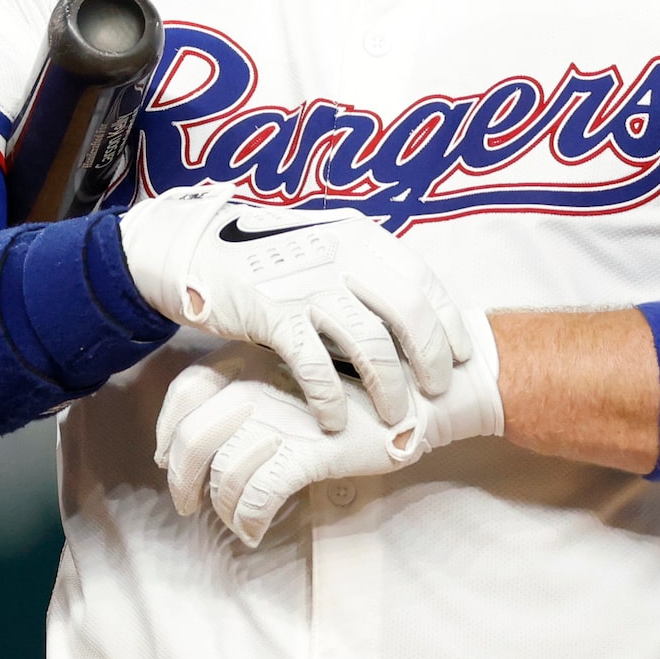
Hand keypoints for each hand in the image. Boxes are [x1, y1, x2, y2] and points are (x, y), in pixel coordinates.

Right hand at [117, 189, 474, 430]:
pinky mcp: (271, 310)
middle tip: (436, 394)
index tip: (462, 357)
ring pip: (367, 341)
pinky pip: (313, 362)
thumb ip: (364, 275)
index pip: (422, 279)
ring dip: (388, 387)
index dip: (446, 321)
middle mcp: (339, 253)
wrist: (197, 248)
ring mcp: (306, 281)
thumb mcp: (325, 250)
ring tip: (395, 418)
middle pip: (407, 311)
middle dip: (429, 358)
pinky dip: (330, 397)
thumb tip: (409, 317)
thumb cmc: (270, 260)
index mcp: (359, 236)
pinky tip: (337, 422)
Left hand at [154, 334, 503, 545]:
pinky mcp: (313, 449)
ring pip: (223, 472)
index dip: (169, 427)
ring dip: (222, 507)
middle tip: (187, 504)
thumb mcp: (311, 376)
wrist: (431, 389)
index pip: (188, 389)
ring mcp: (287, 417)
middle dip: (182, 478)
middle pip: (192, 435)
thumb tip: (225, 429)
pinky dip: (250, 519)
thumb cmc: (369, 387)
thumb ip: (270, 388)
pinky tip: (257, 531)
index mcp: (259, 357)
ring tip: (236, 522)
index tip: (169, 456)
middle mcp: (264, 383)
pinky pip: (260, 494)